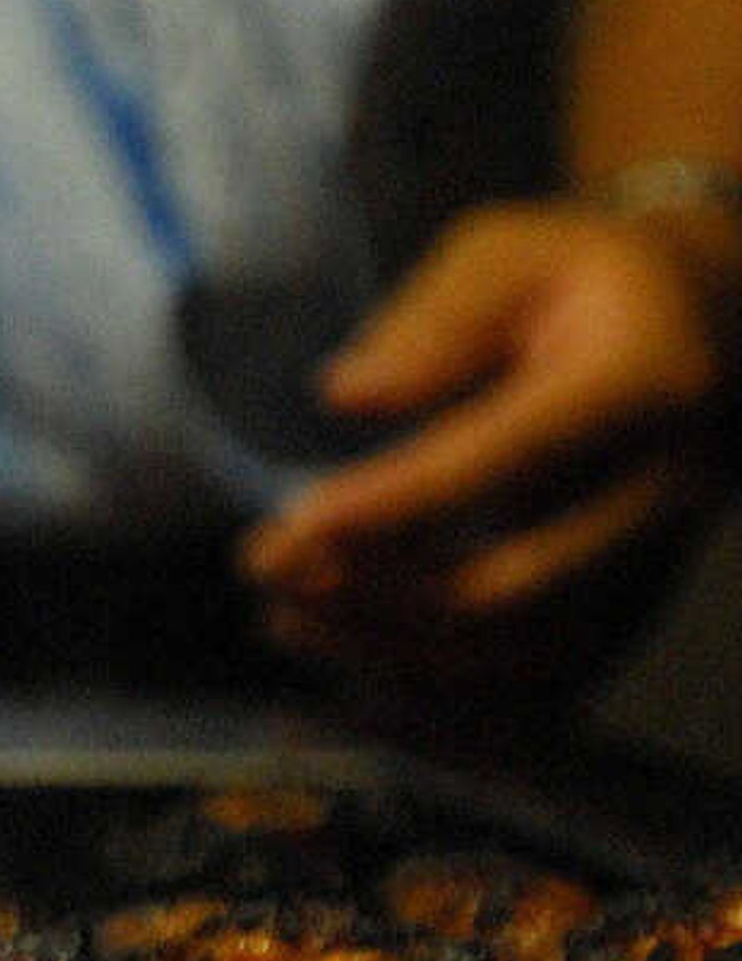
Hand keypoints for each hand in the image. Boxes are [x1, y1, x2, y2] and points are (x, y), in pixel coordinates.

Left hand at [240, 198, 739, 690]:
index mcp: (642, 384)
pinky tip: (354, 683)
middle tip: (264, 571)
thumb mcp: (511, 250)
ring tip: (285, 621)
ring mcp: (658, 563)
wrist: (718, 328)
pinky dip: (450, 710)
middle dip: (374, 595)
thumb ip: (435, 319)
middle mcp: (667, 490)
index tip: (292, 524)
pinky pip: (548, 692)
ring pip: (529, 655)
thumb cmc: (589, 279)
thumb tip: (345, 395)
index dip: (397, 504)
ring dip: (395, 657)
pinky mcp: (636, 609)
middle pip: (520, 583)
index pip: (513, 459)